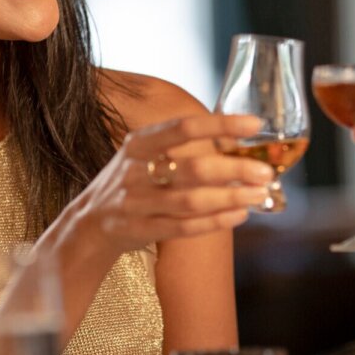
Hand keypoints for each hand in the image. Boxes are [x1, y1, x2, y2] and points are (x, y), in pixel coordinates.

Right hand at [75, 113, 273, 251]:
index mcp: (139, 143)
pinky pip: (183, 227)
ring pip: (191, 201)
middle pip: (194, 168)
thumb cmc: (130, 181)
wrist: (88, 224)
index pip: (184, 127)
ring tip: (260, 194)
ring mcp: (136, 202)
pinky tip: (239, 215)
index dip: (221, 125)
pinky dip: (215, 221)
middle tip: (266, 172)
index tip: (255, 124)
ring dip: (231, 198)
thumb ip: (180, 144)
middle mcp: (135, 170)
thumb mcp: (143, 153)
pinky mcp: (139, 230)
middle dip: (234, 170)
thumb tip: (235, 134)